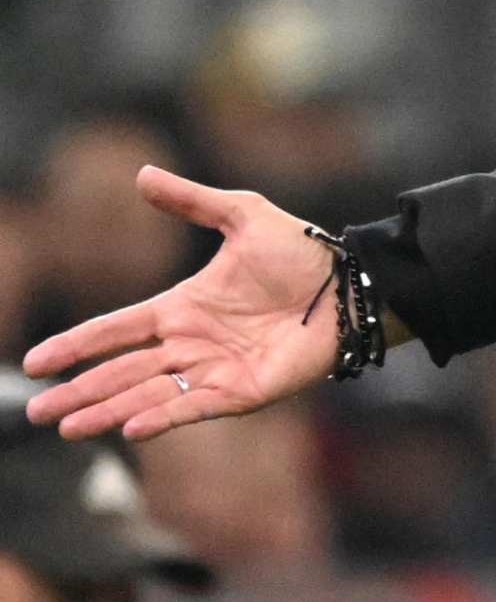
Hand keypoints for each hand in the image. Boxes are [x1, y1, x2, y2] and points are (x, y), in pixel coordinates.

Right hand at [20, 168, 340, 441]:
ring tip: (67, 427)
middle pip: (122, 371)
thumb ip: (193, 200)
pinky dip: (163, 417)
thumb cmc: (304, 254)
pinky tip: (131, 428)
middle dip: (79, 391)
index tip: (35, 363)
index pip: (115, 330)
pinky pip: (195, 408)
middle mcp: (191, 344)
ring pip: (148, 394)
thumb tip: (142, 173)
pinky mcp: (244, 392)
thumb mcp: (244, 216)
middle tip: (36, 412)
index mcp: (182, 308)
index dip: (76, 345)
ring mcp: (215, 371)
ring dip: (107, 410)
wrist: (354, 286)